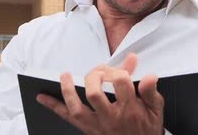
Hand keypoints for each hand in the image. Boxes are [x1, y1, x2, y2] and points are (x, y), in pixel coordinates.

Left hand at [36, 53, 164, 134]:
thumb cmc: (147, 129)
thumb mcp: (156, 111)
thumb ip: (151, 92)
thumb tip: (151, 76)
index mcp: (129, 109)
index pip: (120, 82)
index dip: (118, 70)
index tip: (121, 69)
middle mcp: (111, 118)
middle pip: (94, 93)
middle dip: (94, 76)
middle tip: (99, 72)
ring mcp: (97, 125)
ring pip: (76, 108)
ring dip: (67, 90)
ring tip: (65, 75)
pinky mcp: (87, 130)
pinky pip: (68, 118)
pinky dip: (53, 106)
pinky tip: (41, 96)